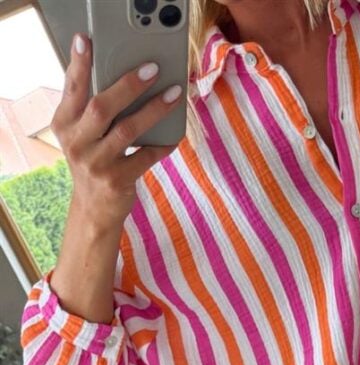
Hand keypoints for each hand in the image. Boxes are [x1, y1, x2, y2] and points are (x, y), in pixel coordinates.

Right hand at [52, 32, 184, 226]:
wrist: (93, 209)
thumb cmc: (93, 161)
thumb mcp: (82, 136)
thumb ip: (92, 110)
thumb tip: (127, 78)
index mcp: (64, 125)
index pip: (72, 89)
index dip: (79, 65)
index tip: (87, 41)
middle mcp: (76, 143)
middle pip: (101, 107)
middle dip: (128, 85)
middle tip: (152, 69)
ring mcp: (96, 163)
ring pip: (127, 130)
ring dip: (153, 110)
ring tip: (174, 94)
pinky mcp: (116, 181)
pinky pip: (146, 157)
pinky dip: (162, 145)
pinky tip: (175, 135)